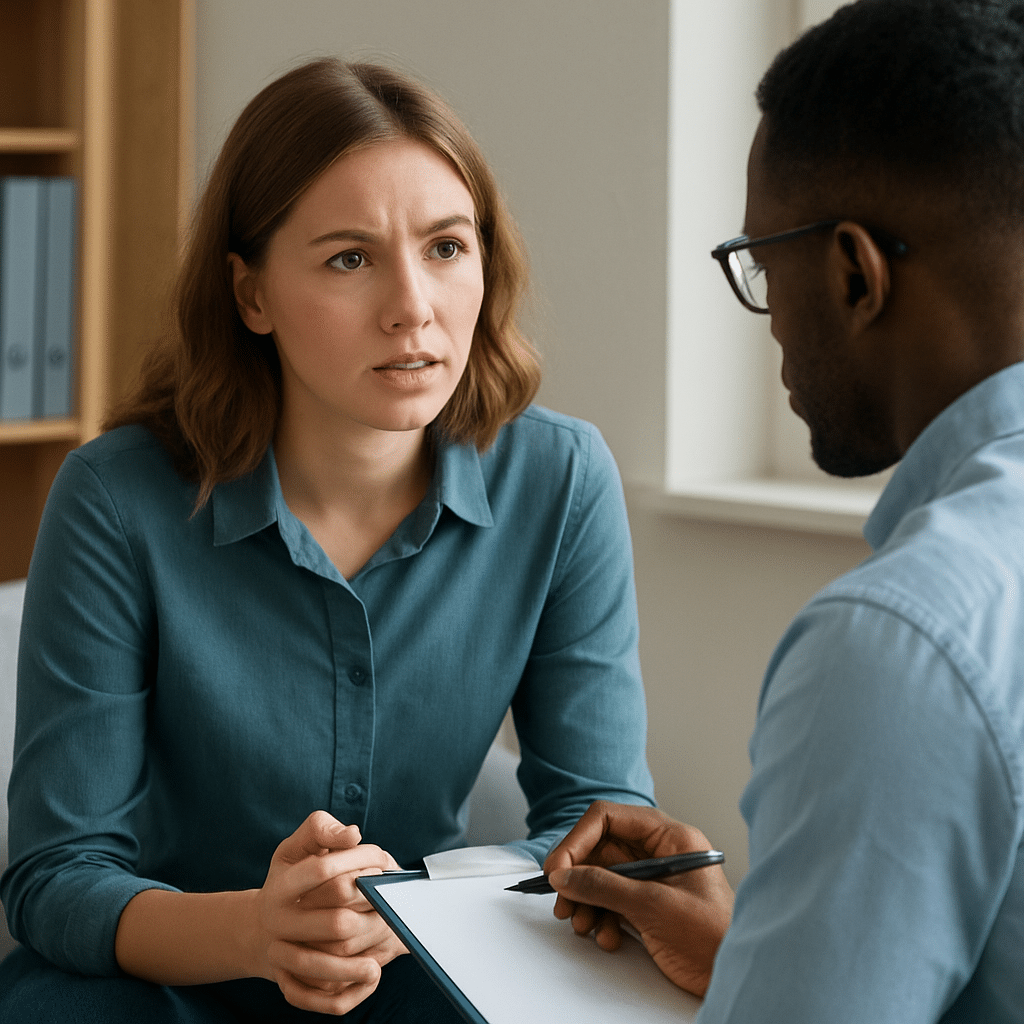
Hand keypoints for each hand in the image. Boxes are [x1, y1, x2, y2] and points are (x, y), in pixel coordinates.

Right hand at [251, 810, 407, 1014]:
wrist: (261, 926)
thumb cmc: (291, 877)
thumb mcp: (297, 846)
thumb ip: (322, 830)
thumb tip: (352, 835)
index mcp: (281, 887)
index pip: (324, 872)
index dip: (358, 861)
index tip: (380, 857)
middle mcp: (279, 924)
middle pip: (335, 922)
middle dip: (370, 909)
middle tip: (391, 900)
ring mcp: (283, 957)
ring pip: (327, 964)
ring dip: (361, 959)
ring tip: (386, 947)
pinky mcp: (291, 984)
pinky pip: (320, 998)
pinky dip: (349, 991)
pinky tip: (370, 975)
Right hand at [544, 801, 733, 996]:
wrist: (732, 979)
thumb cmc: (714, 937)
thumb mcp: (655, 906)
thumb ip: (606, 886)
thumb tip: (565, 875)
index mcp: (669, 838)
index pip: (609, 818)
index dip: (578, 839)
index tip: (558, 868)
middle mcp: (657, 853)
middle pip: (600, 849)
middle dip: (578, 876)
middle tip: (562, 900)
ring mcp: (650, 880)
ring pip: (600, 877)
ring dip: (585, 901)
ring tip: (582, 924)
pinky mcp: (646, 906)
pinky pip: (609, 901)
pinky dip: (600, 918)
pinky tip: (606, 937)